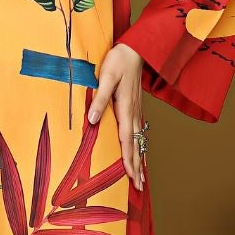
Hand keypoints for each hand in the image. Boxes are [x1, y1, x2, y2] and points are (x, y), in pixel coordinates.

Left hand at [87, 42, 146, 191]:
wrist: (136, 48)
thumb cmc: (120, 60)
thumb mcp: (107, 76)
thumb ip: (100, 98)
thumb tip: (92, 120)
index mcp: (126, 108)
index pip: (127, 140)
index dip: (128, 160)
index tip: (130, 177)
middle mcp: (133, 113)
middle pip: (137, 146)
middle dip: (137, 167)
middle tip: (139, 187)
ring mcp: (137, 111)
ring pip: (140, 141)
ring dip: (141, 160)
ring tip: (141, 177)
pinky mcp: (136, 107)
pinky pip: (139, 132)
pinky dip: (140, 147)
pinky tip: (140, 153)